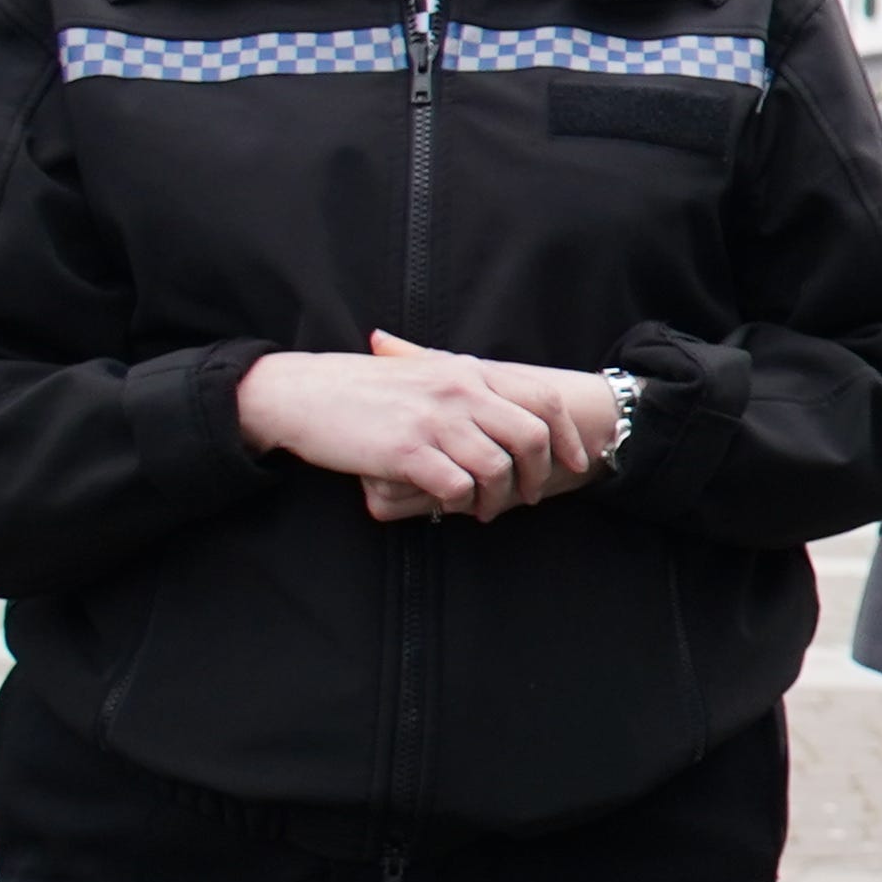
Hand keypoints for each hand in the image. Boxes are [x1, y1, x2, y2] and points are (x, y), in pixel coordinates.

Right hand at [245, 333, 611, 519]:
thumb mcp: (423, 372)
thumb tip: (507, 404)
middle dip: (539, 474)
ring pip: (498, 467)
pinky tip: (450, 506)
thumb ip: (465, 384)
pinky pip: (456, 487)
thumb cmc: (364, 388)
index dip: (567, 435)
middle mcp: (461, 392)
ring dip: (498, 497)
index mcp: (469, 372)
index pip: (543, 400)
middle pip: (532, 436)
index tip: (576, 461)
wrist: (305, 393)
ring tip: (484, 510)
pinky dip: (460, 503)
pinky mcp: (407, 451)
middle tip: (529, 497)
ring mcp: (436, 421)